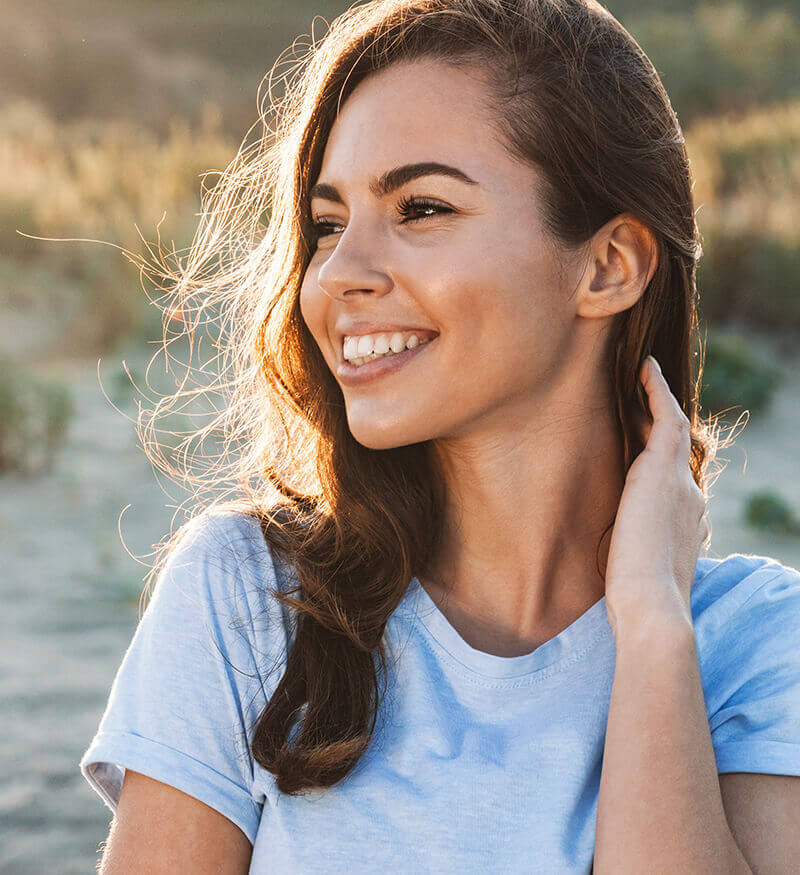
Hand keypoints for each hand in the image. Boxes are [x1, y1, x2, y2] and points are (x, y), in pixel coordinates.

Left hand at [603, 356, 709, 635]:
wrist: (650, 603)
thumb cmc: (635, 599)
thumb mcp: (636, 570)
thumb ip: (633, 553)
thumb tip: (619, 551)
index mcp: (685, 524)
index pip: (673, 486)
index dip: (660, 467)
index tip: (645, 456)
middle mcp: (690, 499)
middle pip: (673, 453)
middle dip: (658, 427)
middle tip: (643, 397)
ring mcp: (681, 483)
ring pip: (672, 430)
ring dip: (658, 401)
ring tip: (642, 375)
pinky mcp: (663, 469)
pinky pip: (665, 417)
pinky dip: (657, 391)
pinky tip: (644, 368)